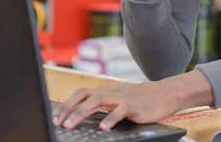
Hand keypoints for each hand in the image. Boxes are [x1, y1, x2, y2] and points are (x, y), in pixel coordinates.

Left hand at [51, 80, 180, 130]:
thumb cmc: (141, 100)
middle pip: (85, 95)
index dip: (67, 104)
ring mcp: (122, 97)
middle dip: (68, 108)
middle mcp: (111, 92)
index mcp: (106, 91)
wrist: (166, 93)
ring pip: (98, 100)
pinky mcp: (134, 105)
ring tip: (70, 126)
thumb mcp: (119, 102)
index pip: (81, 93)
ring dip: (81, 113)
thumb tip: (83, 119)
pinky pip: (120, 110)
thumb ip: (104, 108)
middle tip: (57, 123)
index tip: (55, 117)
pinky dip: (111, 118)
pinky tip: (104, 128)